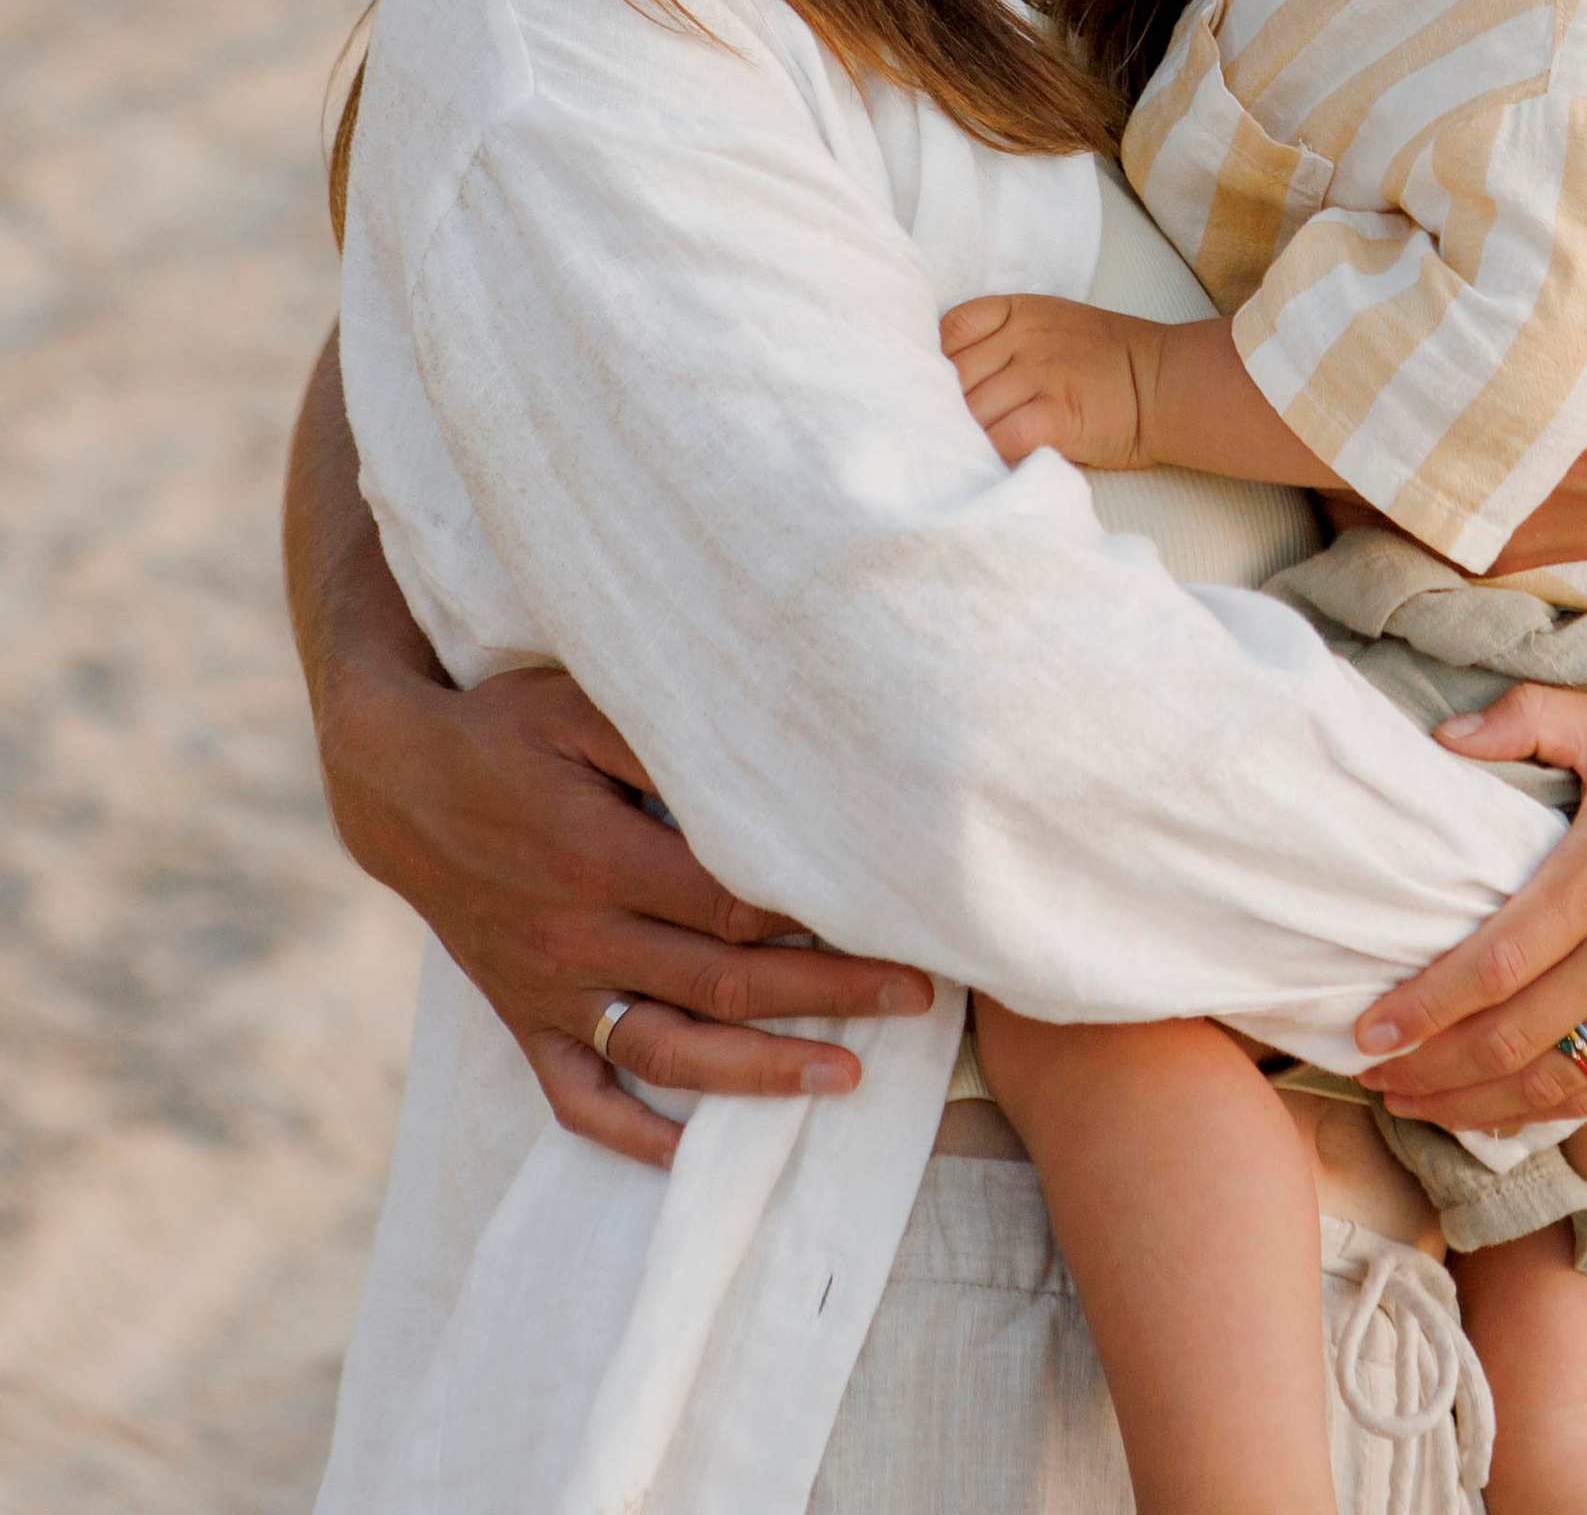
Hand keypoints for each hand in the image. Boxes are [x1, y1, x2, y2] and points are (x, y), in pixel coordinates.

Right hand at [320, 654, 933, 1168]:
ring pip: (663, 1053)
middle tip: (917, 998)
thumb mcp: (578, 705)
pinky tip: (692, 1156)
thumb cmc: (503, 725)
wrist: (393, 778)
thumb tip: (761, 774)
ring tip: (845, 1082)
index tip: (895, 917)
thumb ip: (665, 743)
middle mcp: (577, 932)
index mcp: (600, 854)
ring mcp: (547, 984)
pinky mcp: (521, 1014)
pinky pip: (575, 1094)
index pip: (735, 904)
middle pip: (721, 983)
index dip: (819, 918)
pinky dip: (631, 1134)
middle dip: (828, 995)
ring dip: (758, 1075)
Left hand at [941, 294, 1154, 469]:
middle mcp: (1024, 339)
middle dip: (939, 409)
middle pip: (953, 376)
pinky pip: (1002, 436)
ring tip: (956, 458)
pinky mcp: (1058, 413)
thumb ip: (1003, 340)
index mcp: (1019, 312)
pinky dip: (989, 454)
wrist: (1163, 381)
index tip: (934, 391)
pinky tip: (989, 465)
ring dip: (961, 438)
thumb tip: (948, 380)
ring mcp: (1040, 374)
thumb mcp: (1051, 325)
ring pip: (972, 409)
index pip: (950, 330)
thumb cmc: (1106, 360)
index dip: (933, 364)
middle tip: (934, 437)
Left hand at [1351, 686, 1586, 1136]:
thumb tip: (1444, 735)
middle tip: (1372, 1078)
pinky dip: (1544, 1113)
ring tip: (1414, 1106)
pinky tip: (1497, 1114)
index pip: (1494, 965)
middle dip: (1431, 1070)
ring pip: (1553, 1081)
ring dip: (1475, 1105)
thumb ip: (1529, 719)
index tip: (1367, 1030)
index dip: (1425, 1008)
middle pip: (1510, 1039)